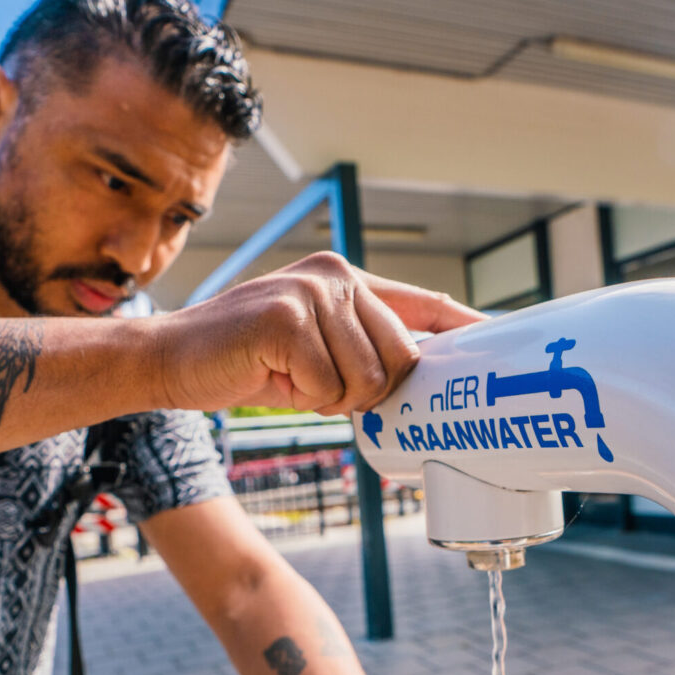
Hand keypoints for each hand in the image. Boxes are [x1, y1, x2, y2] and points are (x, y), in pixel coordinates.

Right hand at [158, 252, 484, 413]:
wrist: (170, 360)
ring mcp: (312, 292)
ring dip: (332, 398)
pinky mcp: (287, 317)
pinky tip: (271, 375)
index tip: (503, 342)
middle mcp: (337, 276)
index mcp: (348, 279)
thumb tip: (415, 380)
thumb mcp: (314, 349)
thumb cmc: (245, 361)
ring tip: (291, 377)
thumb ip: (361, 351)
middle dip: (368, 391)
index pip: (424, 303)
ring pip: (369, 379)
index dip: (465, 327)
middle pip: (402, 358)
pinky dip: (304, 398)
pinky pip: (329, 387)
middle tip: (318, 384)